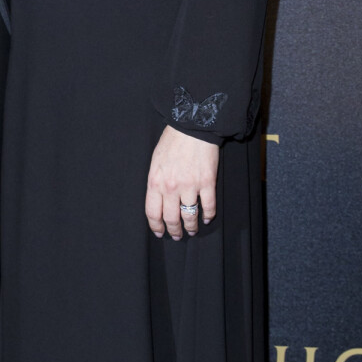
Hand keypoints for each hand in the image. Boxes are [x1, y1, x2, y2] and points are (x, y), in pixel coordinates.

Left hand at [145, 124, 218, 239]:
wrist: (192, 126)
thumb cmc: (172, 142)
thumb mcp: (156, 162)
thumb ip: (156, 182)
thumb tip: (159, 200)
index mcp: (155, 182)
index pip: (153, 213)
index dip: (156, 226)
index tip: (159, 232)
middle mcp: (171, 187)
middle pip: (171, 218)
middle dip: (174, 231)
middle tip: (177, 235)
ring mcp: (190, 186)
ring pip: (190, 216)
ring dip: (192, 227)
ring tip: (192, 230)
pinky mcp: (207, 182)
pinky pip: (208, 206)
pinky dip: (208, 215)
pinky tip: (207, 218)